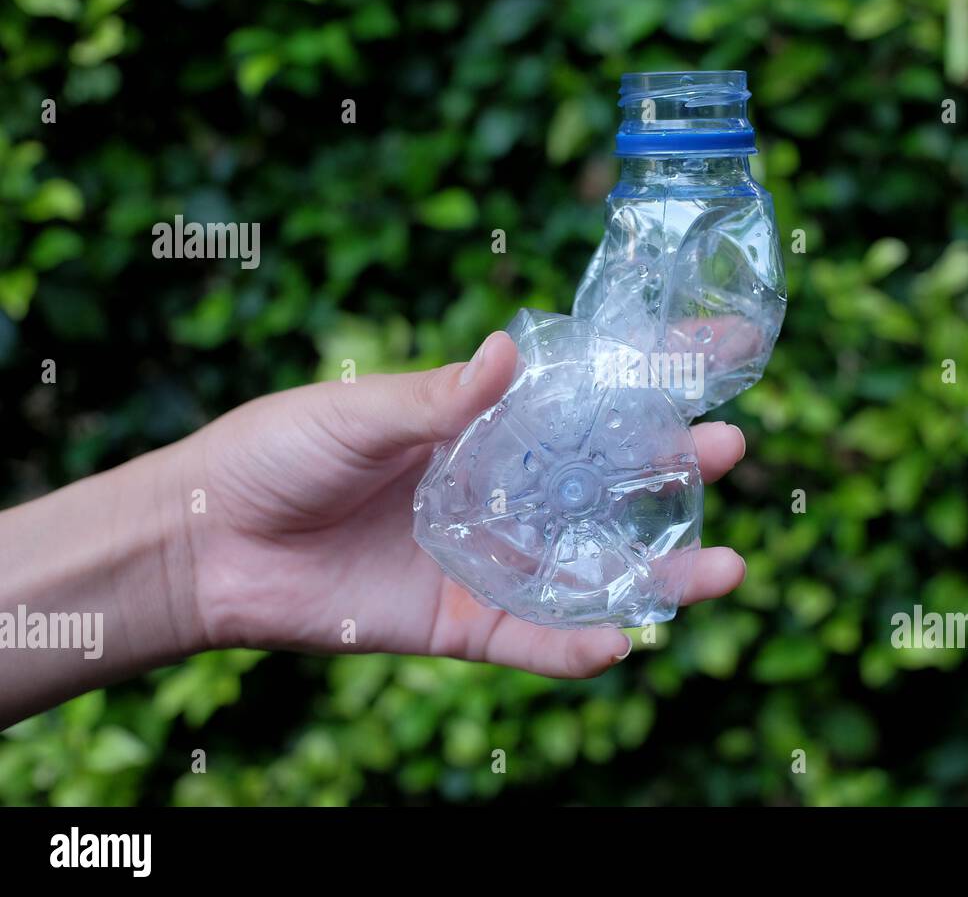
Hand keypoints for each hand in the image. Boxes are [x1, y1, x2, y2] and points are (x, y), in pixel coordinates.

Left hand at [179, 331, 747, 677]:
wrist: (208, 543)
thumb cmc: (276, 452)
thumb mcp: (360, 411)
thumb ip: (441, 397)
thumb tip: (510, 351)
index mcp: (486, 426)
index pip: (586, 399)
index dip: (654, 377)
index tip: (726, 349)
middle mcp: (503, 492)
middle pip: (611, 486)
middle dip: (676, 471)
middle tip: (729, 449)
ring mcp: (490, 559)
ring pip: (594, 571)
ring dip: (661, 575)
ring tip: (725, 568)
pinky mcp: (463, 623)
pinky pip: (535, 640)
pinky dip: (580, 648)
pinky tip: (625, 640)